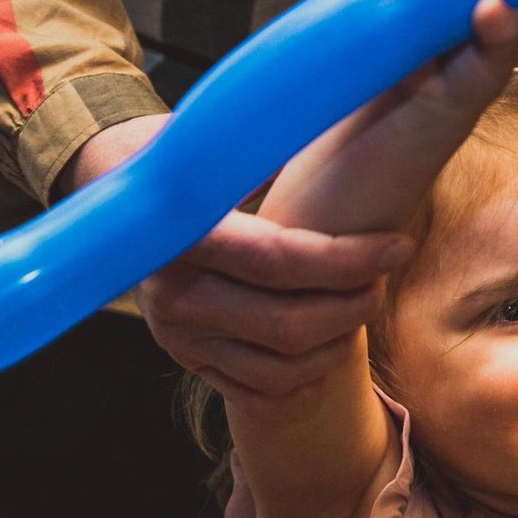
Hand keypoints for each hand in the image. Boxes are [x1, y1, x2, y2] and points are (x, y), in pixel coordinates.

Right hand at [64, 112, 411, 397]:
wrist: (120, 199)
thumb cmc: (186, 162)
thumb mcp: (221, 145)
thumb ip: (274, 152)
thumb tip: (350, 127)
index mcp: (181, 235)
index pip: (279, 261)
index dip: (348, 259)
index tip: (397, 245)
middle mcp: (173, 295)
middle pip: (287, 325)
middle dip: (353, 305)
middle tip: (382, 277)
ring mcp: (177, 336)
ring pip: (281, 368)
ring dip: (338, 345)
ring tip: (360, 306)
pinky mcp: (188, 360)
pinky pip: (261, 390)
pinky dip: (307, 375)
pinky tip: (330, 343)